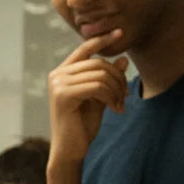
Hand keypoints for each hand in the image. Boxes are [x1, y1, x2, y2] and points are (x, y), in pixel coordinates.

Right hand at [47, 33, 130, 164]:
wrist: (71, 150)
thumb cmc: (82, 125)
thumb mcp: (100, 98)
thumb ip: (109, 79)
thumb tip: (124, 60)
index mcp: (63, 72)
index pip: (85, 48)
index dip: (103, 39)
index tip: (120, 33)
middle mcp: (57, 75)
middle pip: (98, 63)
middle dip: (118, 78)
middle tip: (125, 97)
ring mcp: (58, 84)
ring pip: (100, 75)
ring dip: (116, 90)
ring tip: (120, 105)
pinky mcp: (63, 96)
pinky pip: (97, 86)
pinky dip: (111, 97)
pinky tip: (115, 109)